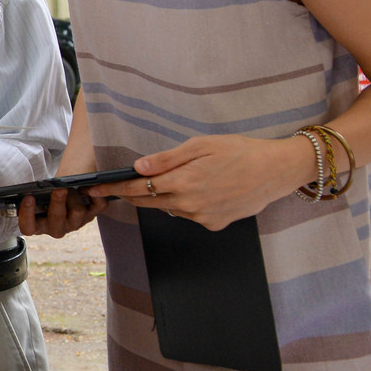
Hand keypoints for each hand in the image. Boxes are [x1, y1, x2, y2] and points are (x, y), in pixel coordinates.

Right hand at [16, 187, 105, 238]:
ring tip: (71, 184)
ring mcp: (75, 223)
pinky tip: (89, 186)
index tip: (29, 197)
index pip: (28, 227)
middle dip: (57, 203)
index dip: (27, 215)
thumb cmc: (44, 194)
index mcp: (37, 225)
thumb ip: (33, 194)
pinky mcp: (91, 214)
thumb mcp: (35, 195)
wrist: (63, 191)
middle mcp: (57, 227)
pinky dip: (96, 195)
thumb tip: (36, 187)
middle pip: (56, 221)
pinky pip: (99, 206)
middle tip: (58, 189)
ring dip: (74, 196)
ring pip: (77, 213)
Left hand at [88, 133, 316, 230]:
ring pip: (170, 208)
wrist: (277, 171)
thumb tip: (139, 167)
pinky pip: (191, 214)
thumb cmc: (240, 151)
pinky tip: (202, 188)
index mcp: (183, 182)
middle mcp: (190, 205)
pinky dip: (187, 203)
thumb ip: (167, 159)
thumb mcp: (201, 145)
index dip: (113, 188)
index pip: (137, 189)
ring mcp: (203, 218)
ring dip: (163, 196)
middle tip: (117, 184)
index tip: (93, 187)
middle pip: (148, 202)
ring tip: (175, 178)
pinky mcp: (215, 224)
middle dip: (131, 194)